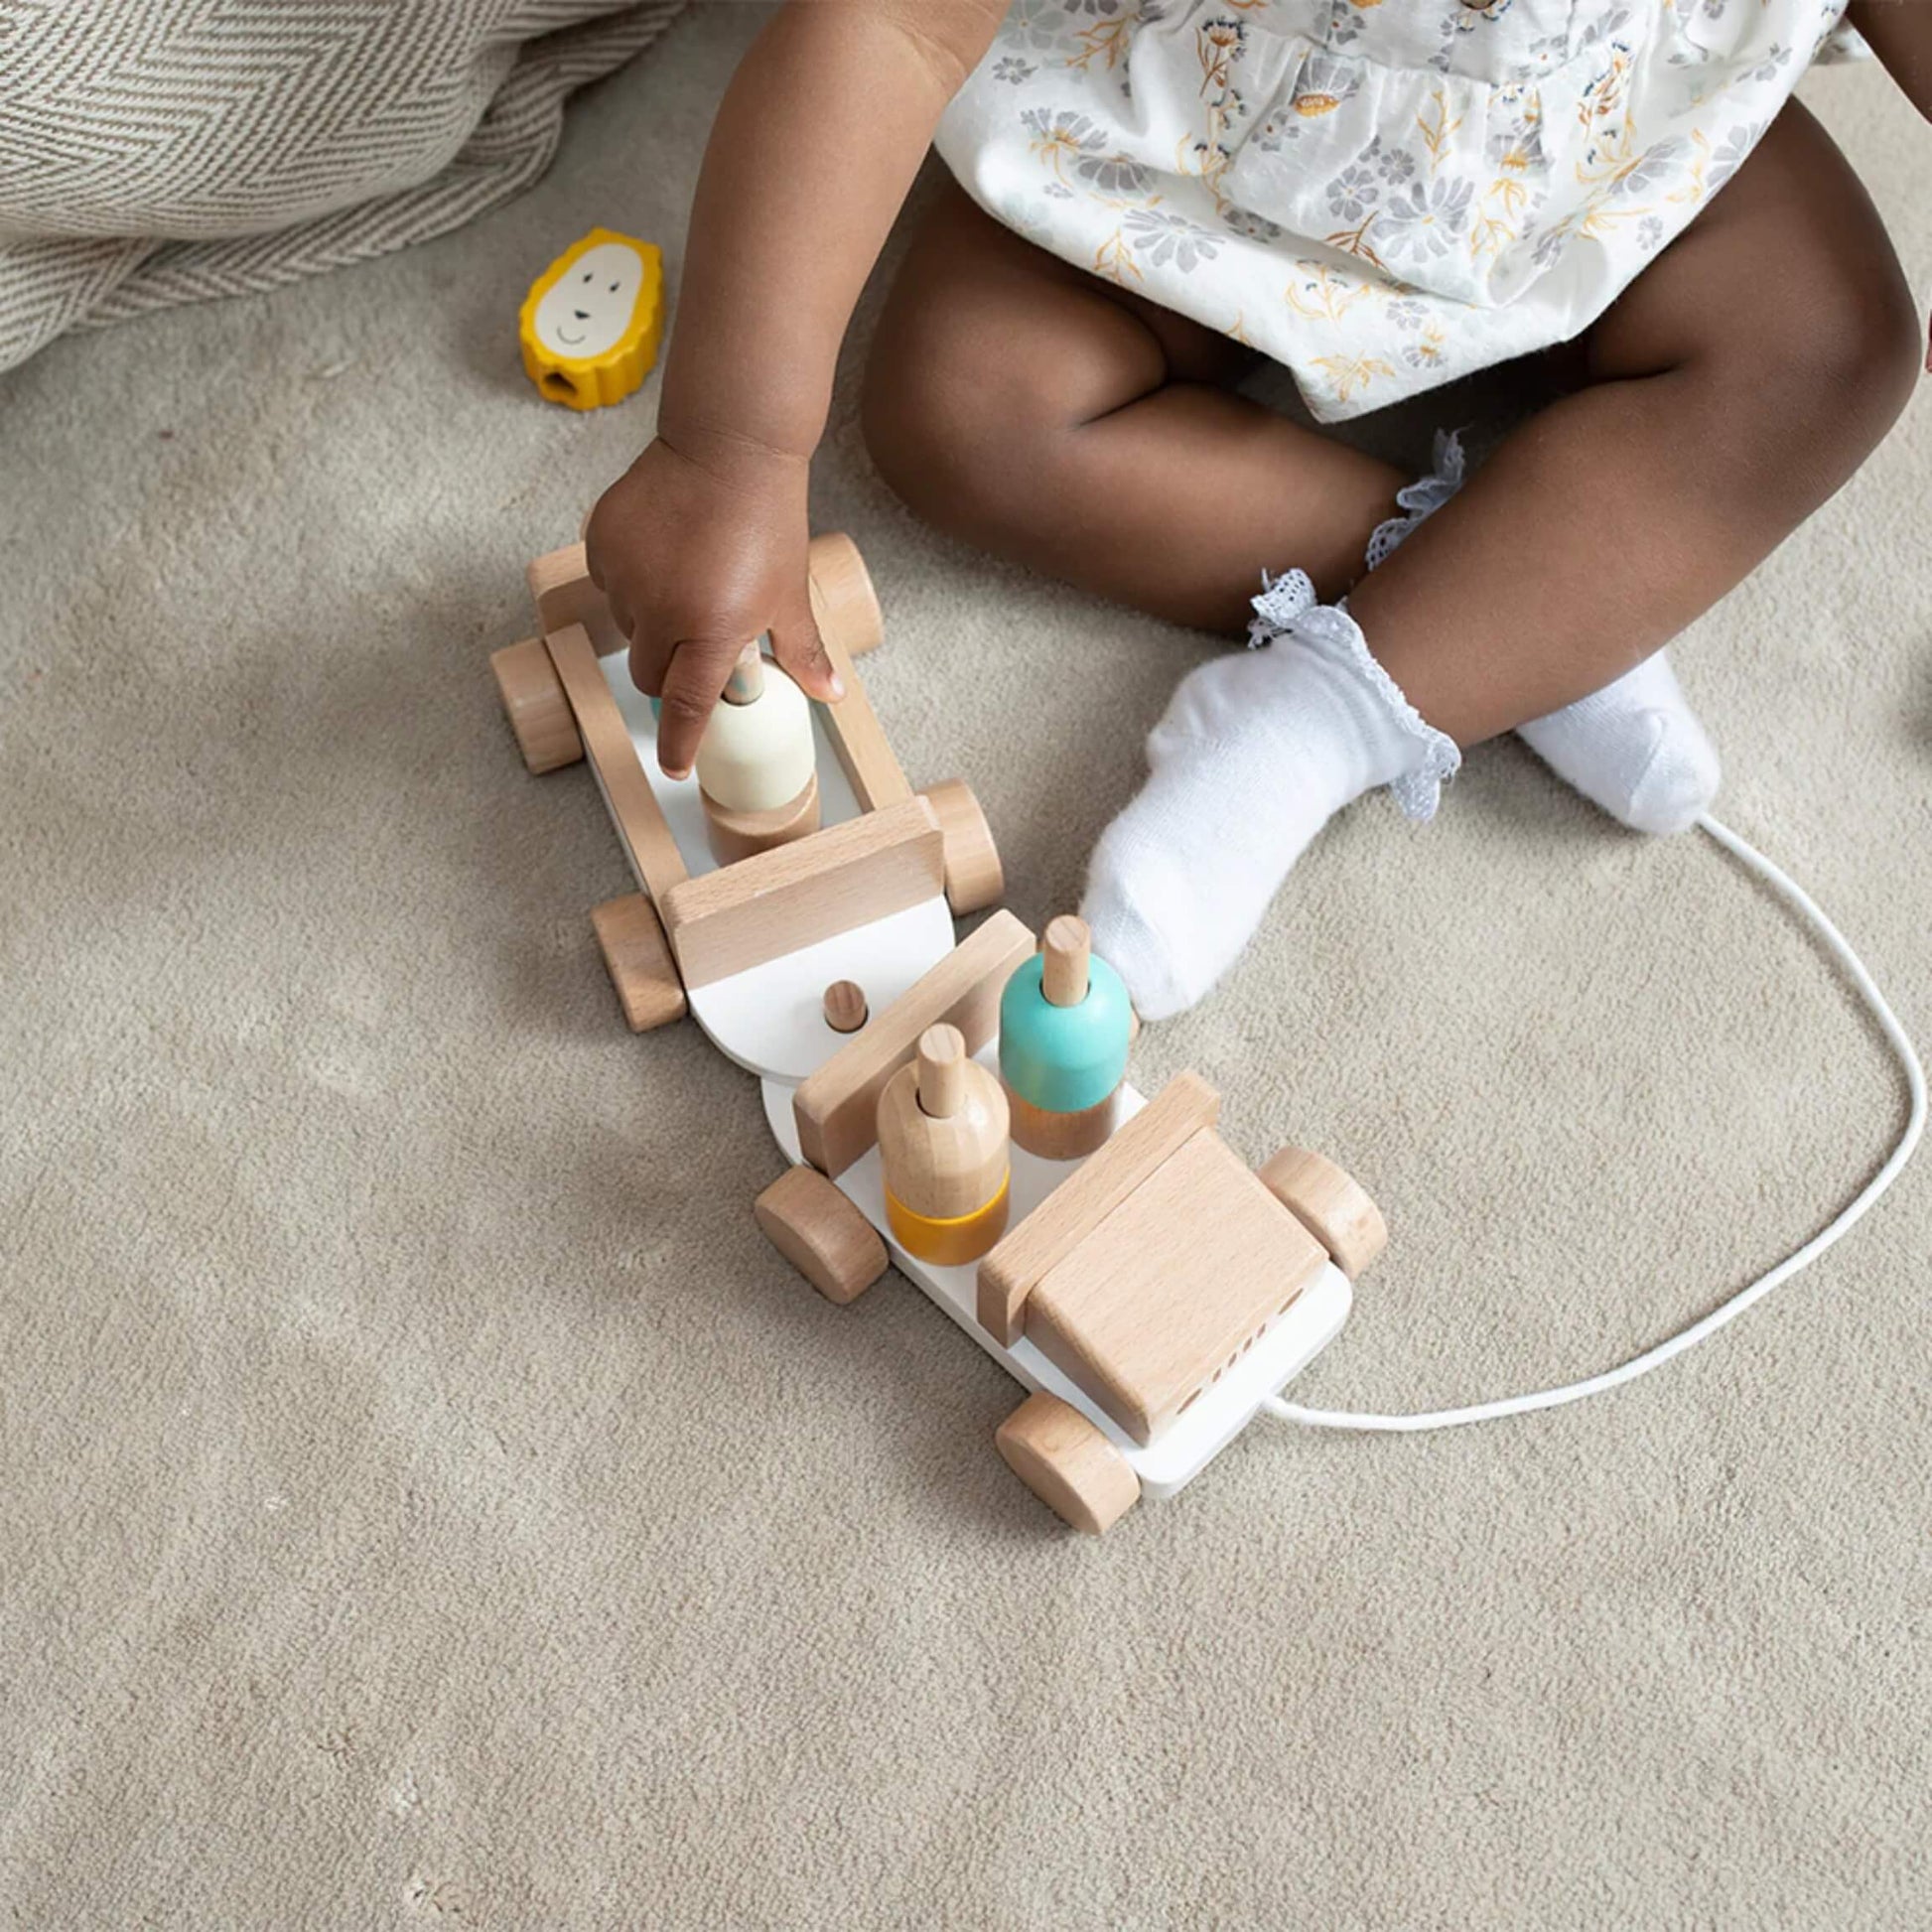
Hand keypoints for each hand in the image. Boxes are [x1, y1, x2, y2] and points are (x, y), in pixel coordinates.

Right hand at [583, 431, 842, 778]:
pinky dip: (631, 585)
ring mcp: (626, 576)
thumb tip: (831, 694)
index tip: (675, 765)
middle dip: (668, 675)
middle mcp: (661, 610)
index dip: (680, 742)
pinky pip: (608, 585)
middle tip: (692, 649)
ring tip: (686, 585)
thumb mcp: (789, 592)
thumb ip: (801, 650)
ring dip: (651, 626)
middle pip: (650, 676)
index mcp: (711, 629)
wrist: (730, 445)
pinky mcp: (601, 543)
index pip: (687, 706)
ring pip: (627, 630)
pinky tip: (663, 558)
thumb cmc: (766, 519)